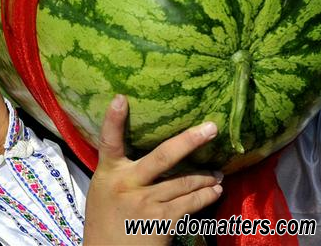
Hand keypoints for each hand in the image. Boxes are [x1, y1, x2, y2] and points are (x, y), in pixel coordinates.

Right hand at [83, 95, 221, 245]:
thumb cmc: (104, 220)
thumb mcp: (104, 190)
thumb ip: (122, 172)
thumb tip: (153, 156)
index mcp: (109, 173)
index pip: (108, 141)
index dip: (113, 119)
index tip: (121, 98)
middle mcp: (127, 184)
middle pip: (163, 157)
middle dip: (189, 141)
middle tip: (211, 128)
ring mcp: (145, 203)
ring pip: (184, 183)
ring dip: (205, 178)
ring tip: (217, 175)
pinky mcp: (161, 222)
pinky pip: (190, 205)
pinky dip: (205, 197)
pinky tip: (214, 193)